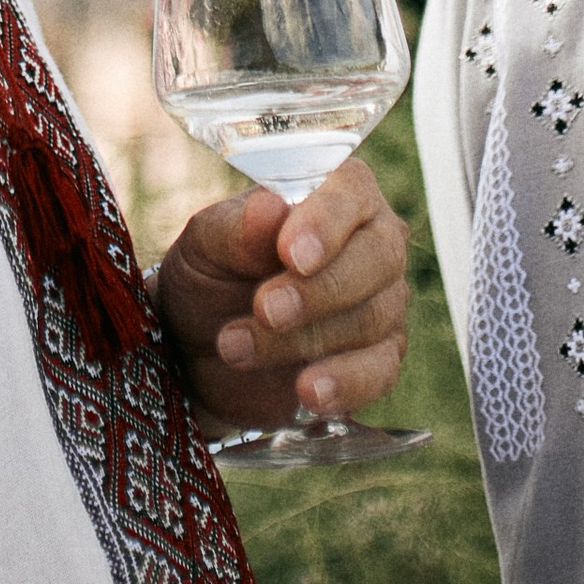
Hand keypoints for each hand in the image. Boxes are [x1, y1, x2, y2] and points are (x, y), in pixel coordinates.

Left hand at [153, 156, 409, 432]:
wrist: (200, 348)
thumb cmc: (212, 274)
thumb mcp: (205, 246)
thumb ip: (237, 229)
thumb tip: (268, 209)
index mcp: (336, 192)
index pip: (351, 193)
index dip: (325, 223)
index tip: (291, 254)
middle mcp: (373, 240)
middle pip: (378, 257)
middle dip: (319, 289)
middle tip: (264, 309)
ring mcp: (383, 301)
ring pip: (371, 317)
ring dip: (302, 339)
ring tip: (235, 347)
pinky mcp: (379, 359)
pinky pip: (380, 370)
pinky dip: (344, 382)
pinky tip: (307, 391)